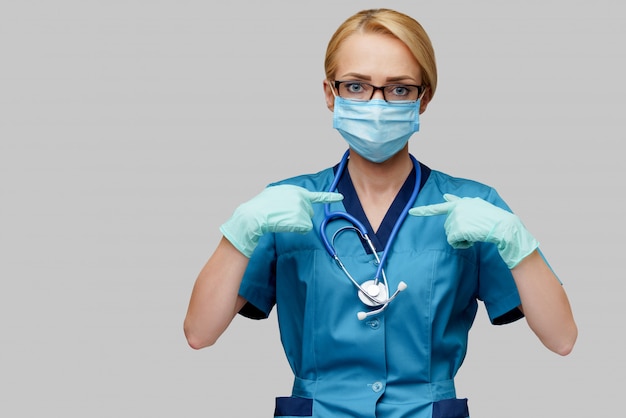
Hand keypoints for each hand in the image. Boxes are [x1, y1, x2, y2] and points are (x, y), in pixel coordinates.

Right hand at [220, 185, 342, 256]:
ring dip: (297, 223)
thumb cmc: (261, 207)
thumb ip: (287, 197)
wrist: (254, 215)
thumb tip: (292, 205)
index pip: (316, 195)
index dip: (330, 197)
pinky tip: (285, 225)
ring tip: (282, 219)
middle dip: (301, 216)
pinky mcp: (301, 219)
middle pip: (309, 212)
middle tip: (285, 216)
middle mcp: (301, 197)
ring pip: (307, 221)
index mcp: (295, 191)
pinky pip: (304, 229)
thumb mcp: (275, 194)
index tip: (340, 197)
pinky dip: (296, 229)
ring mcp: (302, 208)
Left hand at [409, 194, 537, 267]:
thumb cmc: (493, 219)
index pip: (440, 207)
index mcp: (462, 203)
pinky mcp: (459, 228)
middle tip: (474, 231)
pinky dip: (463, 244)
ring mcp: (458, 218)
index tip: (412, 212)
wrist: (504, 227)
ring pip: (450, 235)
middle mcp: (458, 208)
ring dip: (462, 238)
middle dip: (459, 232)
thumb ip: (460, 202)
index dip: (424, 211)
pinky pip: (454, 242)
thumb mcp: (477, 206)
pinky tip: (474, 239)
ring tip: (476, 233)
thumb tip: (446, 197)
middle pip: (448, 227)